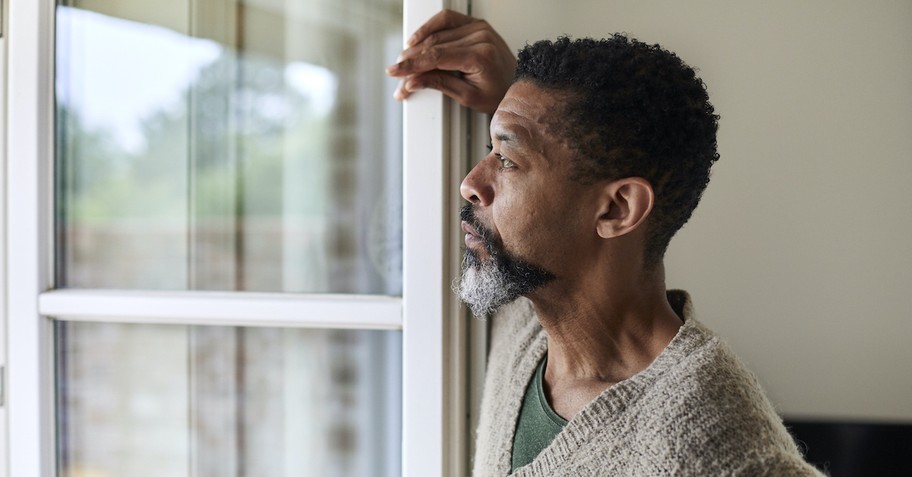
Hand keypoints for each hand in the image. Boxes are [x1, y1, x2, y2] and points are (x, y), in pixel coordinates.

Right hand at [386, 9, 515, 114]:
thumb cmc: (498, 93)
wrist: (516, 84)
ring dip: (417, 44)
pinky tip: (418, 38)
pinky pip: (447, 19)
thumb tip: (413, 81)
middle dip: (412, 60)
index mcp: (480, 56)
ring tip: (405, 58)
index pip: (437, 56)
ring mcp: (478, 28)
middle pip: (434, 44)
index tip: (396, 71)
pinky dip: (430, 27)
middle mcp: (480, 37)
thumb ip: (439, 85)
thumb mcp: (468, 97)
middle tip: (398, 74)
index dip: (412, 64)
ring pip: (437, 31)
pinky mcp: (476, 24)